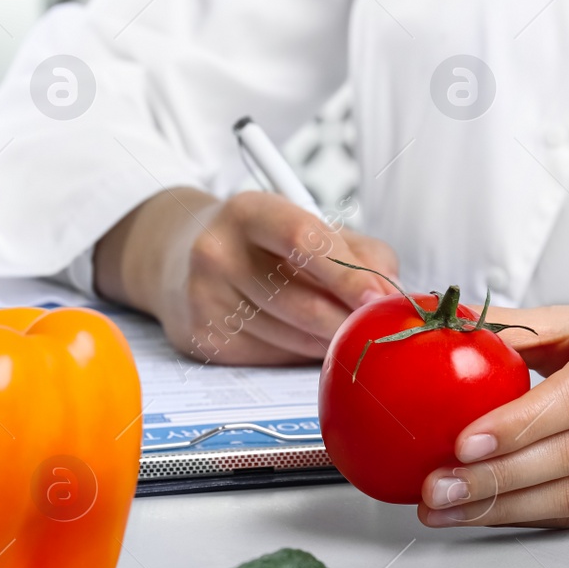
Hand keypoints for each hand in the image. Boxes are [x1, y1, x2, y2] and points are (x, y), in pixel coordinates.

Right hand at [95, 187, 398, 363]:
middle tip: (377, 330)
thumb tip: (390, 294)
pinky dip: (300, 352)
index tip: (381, 298)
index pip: (304, 242)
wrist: (178, 260)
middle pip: (302, 301)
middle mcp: (217, 253)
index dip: (348, 274)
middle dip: (349, 322)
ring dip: (329, 340)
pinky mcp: (205, 339)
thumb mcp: (305, 224)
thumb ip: (358, 251)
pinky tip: (300, 336)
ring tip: (340, 329)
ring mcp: (206, 299)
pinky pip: (273, 356)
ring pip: (293, 337)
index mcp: (247, 212)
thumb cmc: (259, 243)